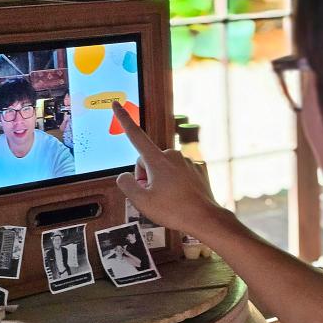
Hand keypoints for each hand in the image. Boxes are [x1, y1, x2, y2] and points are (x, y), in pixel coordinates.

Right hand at [112, 102, 218, 236]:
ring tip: (169, 199)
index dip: (124, 120)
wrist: (205, 218)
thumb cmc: (174, 210)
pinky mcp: (198, 169)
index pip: (135, 135)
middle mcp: (173, 156)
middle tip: (152, 196)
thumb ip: (126, 184)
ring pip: (165, 168)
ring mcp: (187, 162)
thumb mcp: (141, 201)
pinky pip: (179, 173)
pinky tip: (181, 196)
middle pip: (148, 160)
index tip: (116, 104)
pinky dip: (176, 183)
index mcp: (157, 159)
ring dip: (161, 180)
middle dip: (145, 176)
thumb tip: (126, 176)